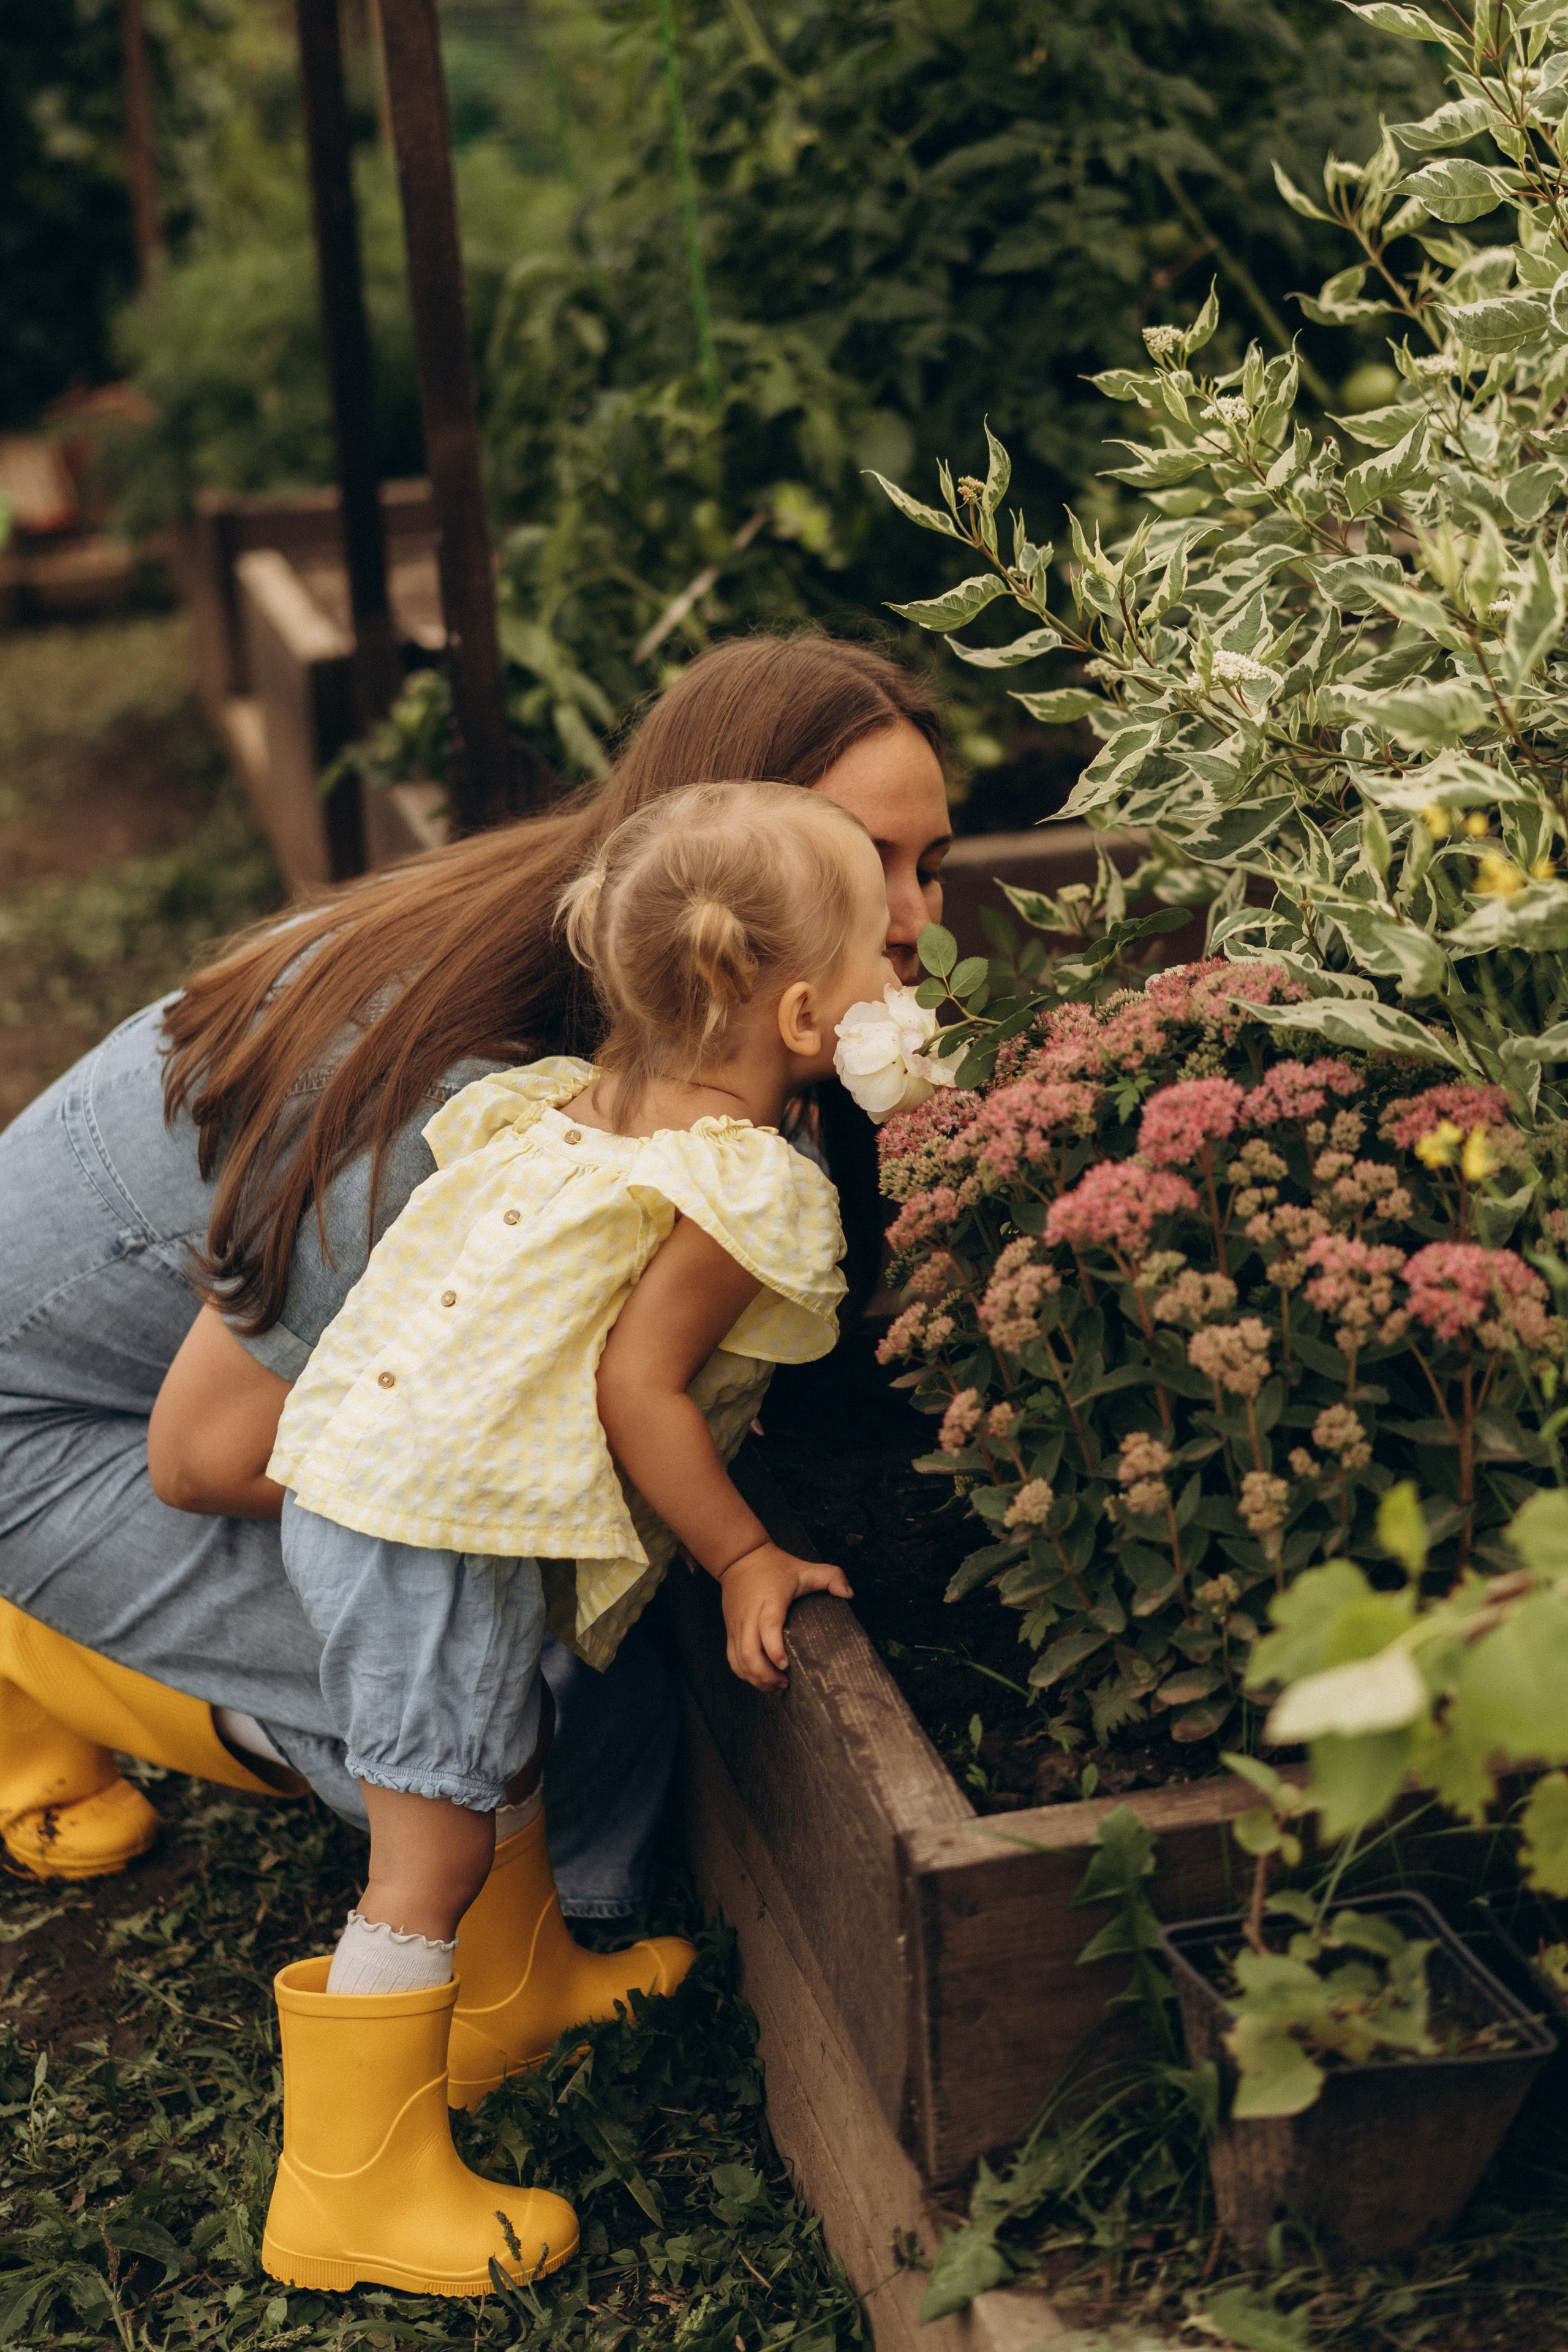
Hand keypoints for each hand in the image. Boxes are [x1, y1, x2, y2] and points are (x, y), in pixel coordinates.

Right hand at [717, 1542, 852, 1692]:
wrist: (739, 1559)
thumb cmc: (775, 1567)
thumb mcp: (805, 1568)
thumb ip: (831, 1576)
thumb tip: (849, 1594)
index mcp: (770, 1600)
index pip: (768, 1625)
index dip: (774, 1648)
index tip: (785, 1665)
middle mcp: (750, 1615)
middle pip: (749, 1651)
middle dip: (765, 1674)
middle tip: (785, 1683)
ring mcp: (737, 1625)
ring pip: (739, 1660)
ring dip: (755, 1678)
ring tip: (776, 1687)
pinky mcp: (730, 1631)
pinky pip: (732, 1659)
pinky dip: (744, 1674)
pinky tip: (760, 1680)